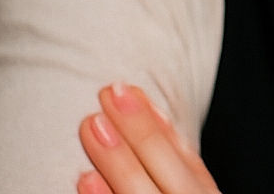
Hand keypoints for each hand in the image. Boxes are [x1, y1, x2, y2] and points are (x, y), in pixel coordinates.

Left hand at [77, 83, 219, 192]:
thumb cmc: (172, 193)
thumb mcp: (187, 182)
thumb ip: (172, 152)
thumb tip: (147, 105)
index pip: (183, 155)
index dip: (154, 121)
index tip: (128, 89)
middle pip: (164, 167)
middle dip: (137, 128)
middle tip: (110, 93)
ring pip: (138, 192)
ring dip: (116, 158)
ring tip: (92, 124)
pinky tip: (86, 176)